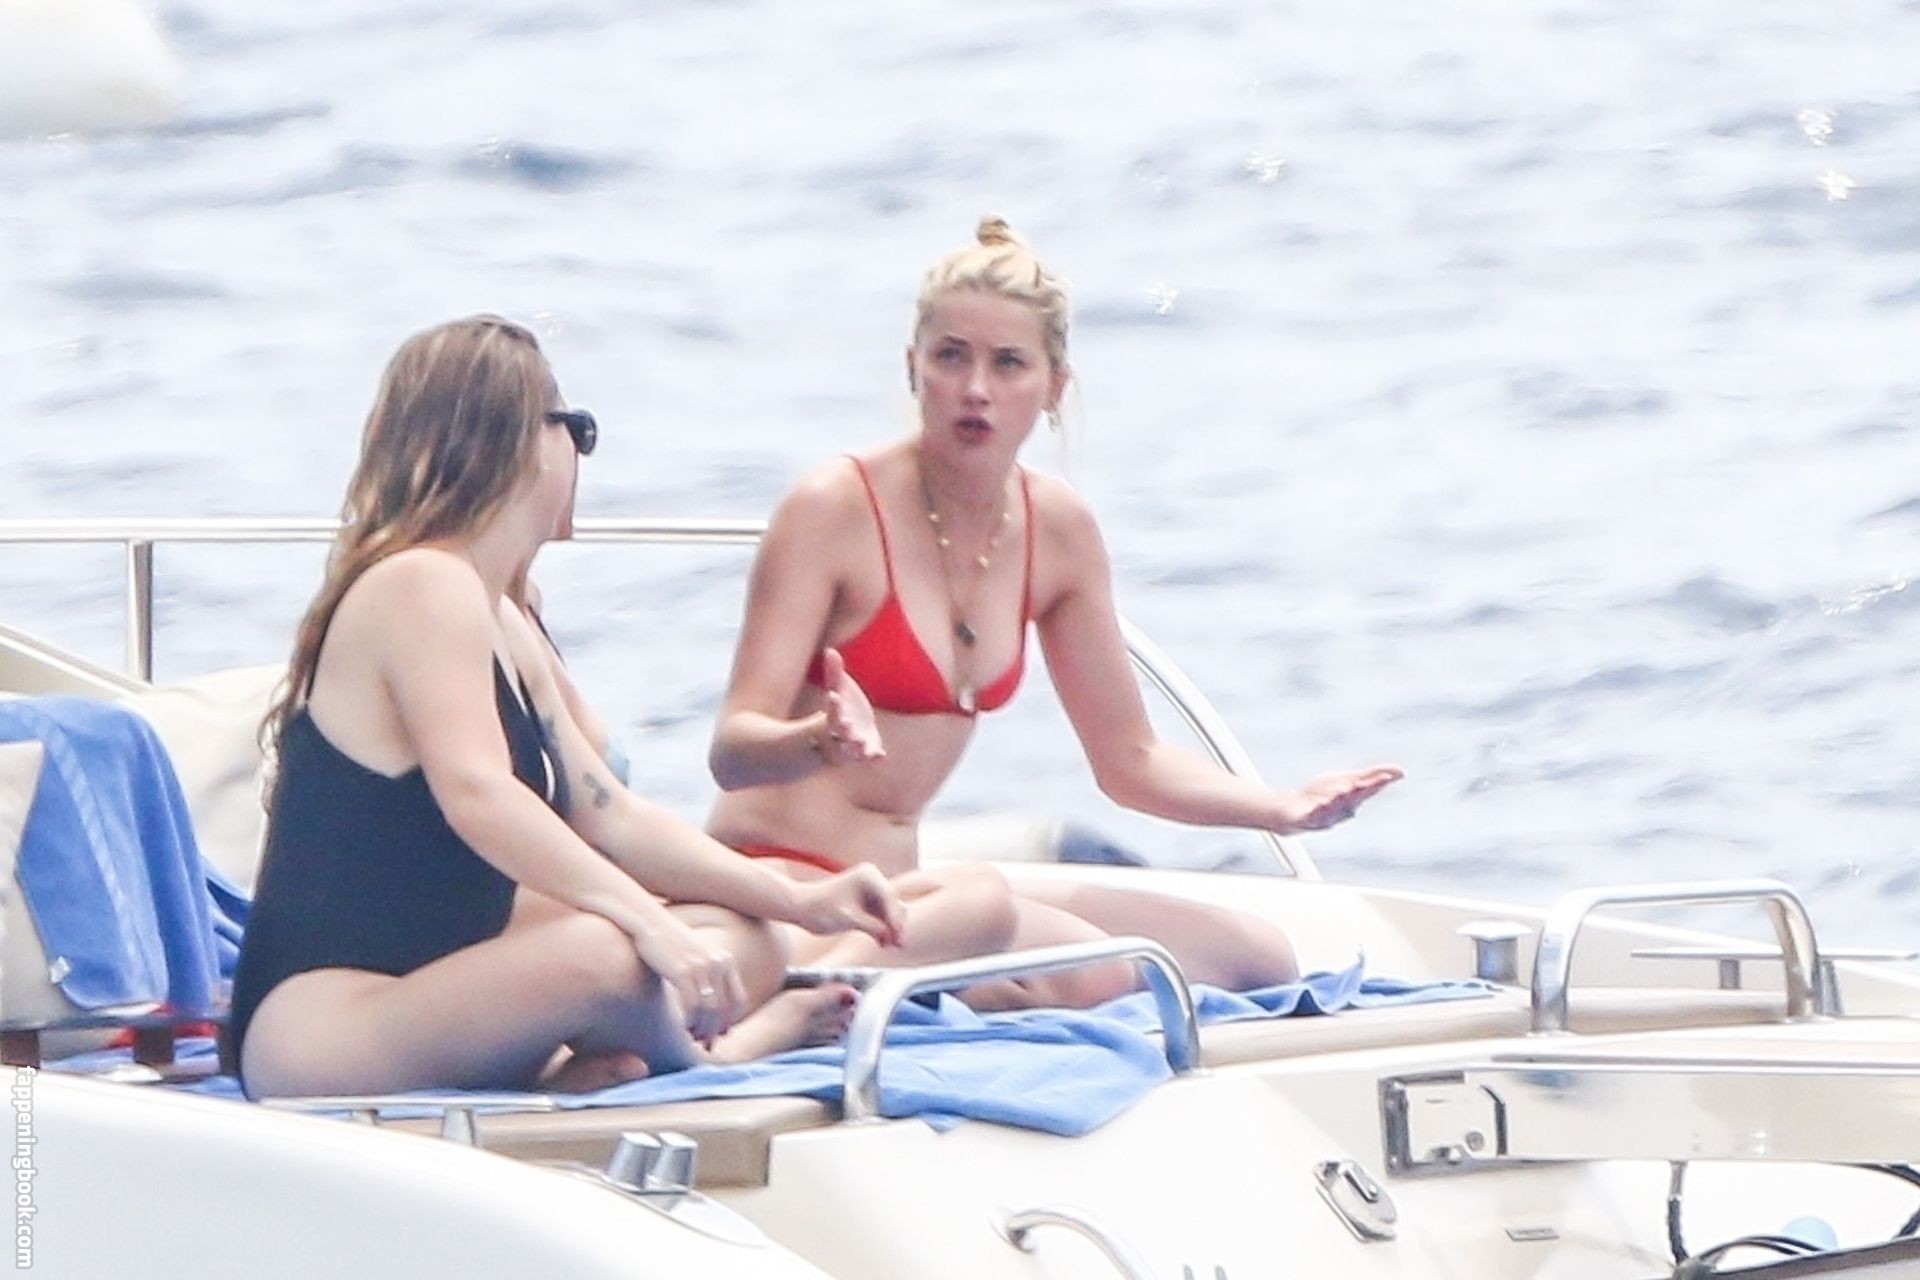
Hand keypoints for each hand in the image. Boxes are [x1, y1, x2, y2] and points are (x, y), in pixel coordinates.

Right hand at [630, 913, 747, 1045]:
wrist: (646, 920)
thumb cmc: (667, 942)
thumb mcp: (694, 955)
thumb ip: (705, 977)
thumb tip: (706, 1001)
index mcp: (724, 960)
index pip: (737, 1001)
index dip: (728, 1022)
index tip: (718, 1035)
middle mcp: (717, 963)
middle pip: (723, 1009)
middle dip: (713, 1031)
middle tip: (703, 1043)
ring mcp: (701, 967)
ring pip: (708, 1011)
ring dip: (700, 1029)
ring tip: (690, 1037)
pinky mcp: (682, 971)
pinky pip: (691, 1005)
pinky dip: (687, 1021)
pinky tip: (680, 1027)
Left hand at [793, 864, 906, 946]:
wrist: (800, 907)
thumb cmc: (820, 909)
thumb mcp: (848, 920)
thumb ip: (873, 927)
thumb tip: (892, 937)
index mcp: (868, 875)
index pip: (889, 898)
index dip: (896, 919)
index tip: (899, 937)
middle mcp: (872, 879)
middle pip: (893, 904)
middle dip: (895, 925)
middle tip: (898, 946)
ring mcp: (870, 890)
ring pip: (889, 912)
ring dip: (890, 929)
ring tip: (889, 946)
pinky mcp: (867, 902)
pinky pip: (881, 916)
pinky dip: (882, 929)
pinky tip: (882, 943)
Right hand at [814, 647, 884, 766]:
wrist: (851, 728)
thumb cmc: (843, 705)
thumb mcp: (840, 687)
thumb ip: (834, 671)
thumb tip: (829, 649)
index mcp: (834, 714)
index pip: (832, 710)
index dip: (833, 704)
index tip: (833, 696)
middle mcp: (842, 731)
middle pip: (839, 731)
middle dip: (842, 728)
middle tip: (846, 724)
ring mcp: (854, 742)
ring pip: (852, 748)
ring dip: (856, 747)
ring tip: (860, 743)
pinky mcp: (868, 749)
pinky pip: (869, 756)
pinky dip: (874, 756)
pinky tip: (881, 755)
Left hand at [1271, 764, 1402, 833]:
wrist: (1291, 812)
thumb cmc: (1324, 796)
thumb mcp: (1348, 782)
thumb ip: (1372, 777)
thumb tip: (1401, 772)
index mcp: (1353, 800)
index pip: (1366, 790)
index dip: (1375, 784)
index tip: (1384, 775)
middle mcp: (1341, 811)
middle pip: (1352, 800)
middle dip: (1358, 791)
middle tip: (1363, 782)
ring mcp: (1324, 817)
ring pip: (1333, 809)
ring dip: (1339, 800)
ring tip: (1342, 790)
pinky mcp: (1306, 820)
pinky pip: (1313, 817)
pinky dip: (1318, 811)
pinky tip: (1321, 804)